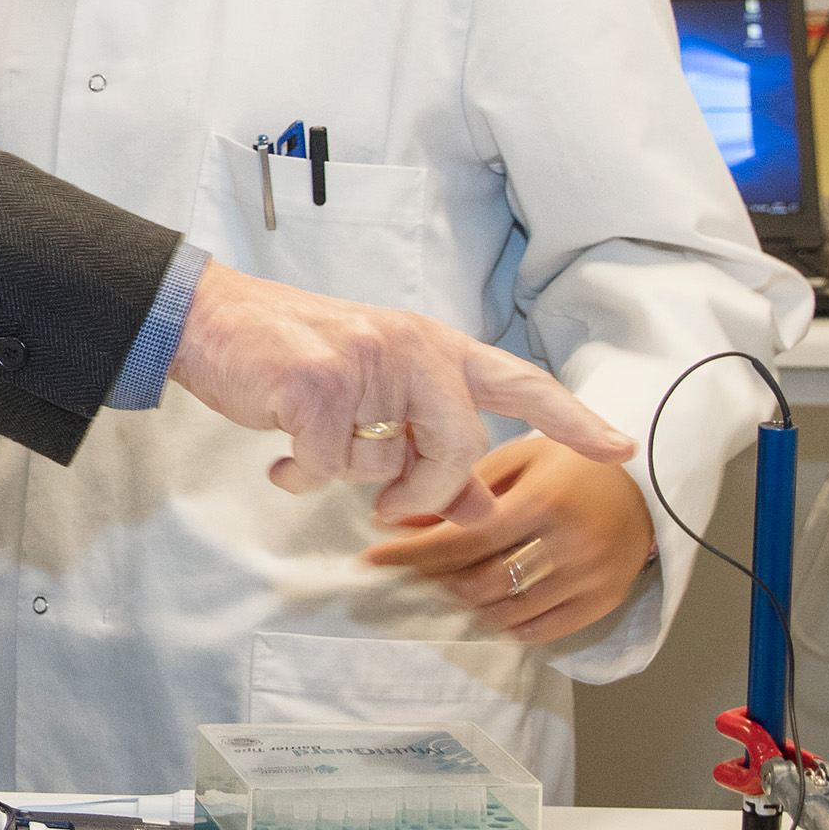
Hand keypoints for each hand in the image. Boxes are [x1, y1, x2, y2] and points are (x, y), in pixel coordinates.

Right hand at [164, 261, 630, 526]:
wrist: (209, 319)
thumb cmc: (291, 358)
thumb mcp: (371, 398)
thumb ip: (425, 447)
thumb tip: (477, 510)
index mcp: (432, 343)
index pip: (518, 382)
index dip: (572, 418)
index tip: (620, 449)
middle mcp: (409, 345)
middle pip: (459, 447)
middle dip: (429, 490)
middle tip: (394, 504)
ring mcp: (363, 361)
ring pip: (388, 464)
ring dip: (349, 476)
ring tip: (312, 448)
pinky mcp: (315, 384)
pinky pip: (327, 468)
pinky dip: (301, 476)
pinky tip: (281, 457)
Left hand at [362, 436, 656, 646]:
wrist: (648, 489)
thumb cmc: (572, 469)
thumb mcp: (518, 460)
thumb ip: (461, 488)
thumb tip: (398, 521)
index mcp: (547, 500)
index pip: (465, 539)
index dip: (413, 552)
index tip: (374, 558)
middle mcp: (571, 544)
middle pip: (480, 582)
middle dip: (435, 579)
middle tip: (411, 569)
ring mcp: (589, 579)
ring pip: (504, 612)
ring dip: (463, 603)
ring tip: (445, 584)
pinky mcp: (602, 604)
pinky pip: (538, 632)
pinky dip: (503, 623)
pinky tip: (487, 604)